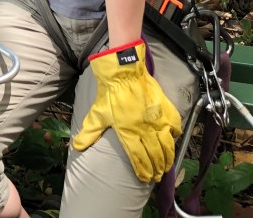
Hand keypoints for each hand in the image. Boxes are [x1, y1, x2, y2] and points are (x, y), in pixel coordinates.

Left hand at [71, 40, 181, 182]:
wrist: (124, 73)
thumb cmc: (110, 95)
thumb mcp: (97, 114)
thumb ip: (89, 132)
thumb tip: (76, 146)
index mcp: (128, 133)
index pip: (138, 158)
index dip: (144, 171)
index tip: (146, 179)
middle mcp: (145, 130)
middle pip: (155, 156)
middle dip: (157, 169)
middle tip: (158, 176)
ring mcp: (158, 121)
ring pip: (167, 146)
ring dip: (168, 158)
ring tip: (167, 166)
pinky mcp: (167, 110)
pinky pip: (175, 127)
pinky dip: (175, 135)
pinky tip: (173, 140)